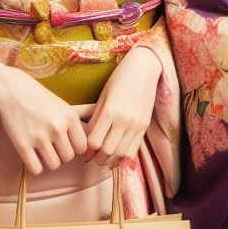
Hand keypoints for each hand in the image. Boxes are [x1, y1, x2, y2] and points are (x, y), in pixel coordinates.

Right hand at [0, 66, 87, 174]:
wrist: (13, 91)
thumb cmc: (41, 99)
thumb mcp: (64, 108)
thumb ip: (76, 126)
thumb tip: (89, 148)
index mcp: (70, 117)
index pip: (82, 147)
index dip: (75, 147)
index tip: (68, 143)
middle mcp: (57, 128)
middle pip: (68, 157)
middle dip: (62, 154)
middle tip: (54, 146)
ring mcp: (39, 137)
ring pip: (54, 165)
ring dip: (50, 161)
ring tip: (44, 150)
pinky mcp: (22, 145)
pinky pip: (36, 169)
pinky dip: (36, 166)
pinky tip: (33, 157)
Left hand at [84, 46, 161, 167]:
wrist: (144, 69)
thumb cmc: (119, 79)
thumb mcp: (103, 96)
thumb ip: (95, 118)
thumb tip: (87, 138)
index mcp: (110, 111)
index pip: (94, 142)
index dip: (86, 150)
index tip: (82, 152)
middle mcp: (124, 120)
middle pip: (107, 151)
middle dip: (96, 158)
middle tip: (91, 157)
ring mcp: (137, 124)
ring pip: (121, 153)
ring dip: (110, 159)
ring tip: (104, 157)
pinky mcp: (145, 126)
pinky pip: (134, 149)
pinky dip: (124, 155)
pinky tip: (117, 152)